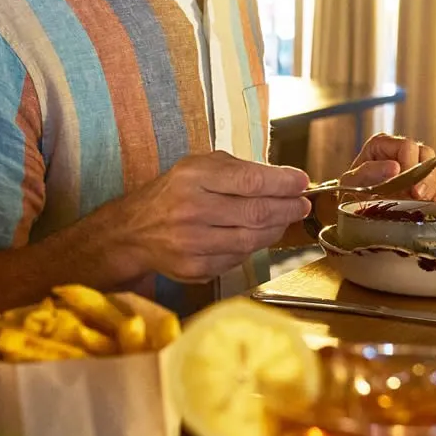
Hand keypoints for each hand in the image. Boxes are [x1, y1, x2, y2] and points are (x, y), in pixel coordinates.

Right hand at [97, 152, 310, 282]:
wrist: (134, 230)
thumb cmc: (173, 193)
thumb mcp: (198, 167)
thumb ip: (237, 169)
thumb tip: (283, 179)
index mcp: (193, 177)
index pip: (251, 180)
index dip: (283, 182)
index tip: (301, 182)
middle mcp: (191, 209)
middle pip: (257, 212)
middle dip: (287, 208)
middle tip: (301, 204)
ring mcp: (193, 243)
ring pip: (252, 239)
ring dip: (276, 229)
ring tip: (285, 218)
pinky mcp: (196, 268)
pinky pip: (238, 258)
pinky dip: (253, 247)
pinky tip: (256, 235)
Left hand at [340, 133, 435, 200]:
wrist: (352, 205)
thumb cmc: (350, 189)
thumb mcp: (352, 181)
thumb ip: (370, 171)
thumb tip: (395, 168)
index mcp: (383, 143)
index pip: (407, 146)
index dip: (411, 165)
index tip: (407, 185)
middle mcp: (401, 150)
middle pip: (427, 154)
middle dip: (425, 177)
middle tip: (418, 196)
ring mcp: (414, 165)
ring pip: (434, 170)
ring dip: (430, 188)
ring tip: (420, 203)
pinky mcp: (421, 182)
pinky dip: (433, 199)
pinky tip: (425, 208)